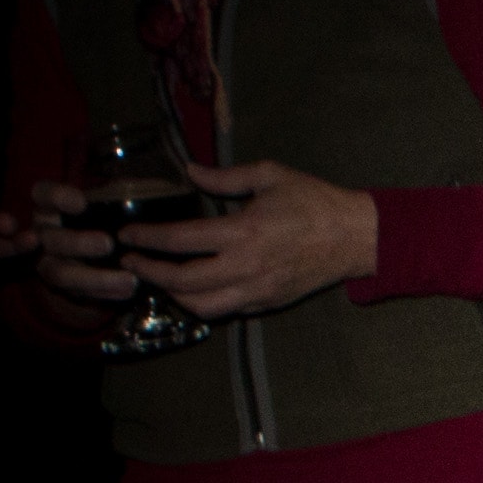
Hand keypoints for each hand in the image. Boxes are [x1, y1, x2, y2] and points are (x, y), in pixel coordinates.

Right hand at [19, 176, 141, 319]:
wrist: (103, 254)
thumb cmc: (110, 217)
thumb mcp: (114, 201)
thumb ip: (122, 195)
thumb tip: (153, 188)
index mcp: (51, 206)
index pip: (43, 195)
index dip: (57, 198)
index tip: (81, 203)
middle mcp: (44, 233)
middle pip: (51, 238)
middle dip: (78, 242)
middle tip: (108, 244)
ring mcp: (49, 262)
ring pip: (59, 273)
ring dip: (94, 277)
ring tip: (129, 280)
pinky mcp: (62, 287)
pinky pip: (76, 294)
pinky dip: (103, 293)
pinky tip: (128, 291)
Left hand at [113, 158, 381, 318]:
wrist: (355, 237)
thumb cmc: (313, 201)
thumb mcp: (270, 175)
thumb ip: (225, 177)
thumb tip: (189, 171)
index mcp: (243, 231)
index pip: (179, 240)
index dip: (147, 239)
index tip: (127, 236)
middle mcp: (245, 266)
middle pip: (182, 281)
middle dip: (149, 272)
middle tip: (131, 263)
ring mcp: (257, 290)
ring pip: (201, 306)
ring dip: (172, 295)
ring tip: (159, 279)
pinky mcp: (268, 303)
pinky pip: (226, 311)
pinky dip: (202, 304)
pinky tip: (192, 290)